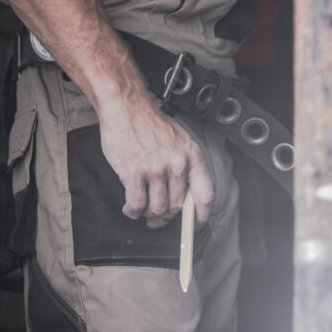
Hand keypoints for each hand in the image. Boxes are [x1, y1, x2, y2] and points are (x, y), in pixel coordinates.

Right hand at [97, 98, 213, 227]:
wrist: (126, 108)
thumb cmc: (150, 124)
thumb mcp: (179, 140)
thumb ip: (186, 165)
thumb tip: (187, 194)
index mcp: (192, 156)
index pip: (205, 194)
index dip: (202, 215)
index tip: (196, 224)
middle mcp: (177, 164)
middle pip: (177, 206)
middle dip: (167, 217)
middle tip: (157, 218)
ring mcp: (156, 169)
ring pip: (157, 208)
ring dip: (148, 214)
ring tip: (142, 209)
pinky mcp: (134, 173)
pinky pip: (137, 204)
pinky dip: (133, 211)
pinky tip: (130, 208)